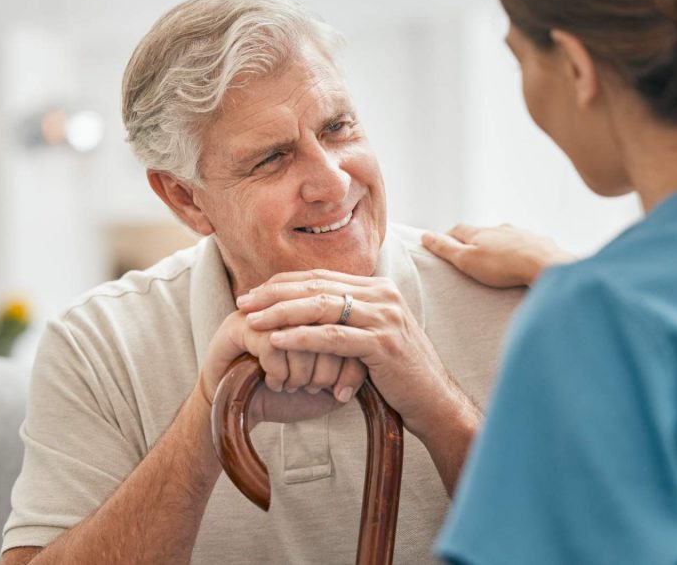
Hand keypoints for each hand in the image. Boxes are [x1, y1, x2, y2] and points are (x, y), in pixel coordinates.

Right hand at [197, 310, 366, 426]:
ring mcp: (264, 313)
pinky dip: (279, 371)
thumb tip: (372, 358)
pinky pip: (272, 345)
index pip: (347, 325)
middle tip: (320, 389)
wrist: (237, 414)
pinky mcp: (238, 327)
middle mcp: (290, 307)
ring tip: (297, 387)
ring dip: (302, 370)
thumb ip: (352, 369)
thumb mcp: (327, 387)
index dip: (348, 360)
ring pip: (301, 334)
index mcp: (316, 315)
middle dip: (327, 366)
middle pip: (327, 325)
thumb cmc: (287, 399)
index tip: (344, 390)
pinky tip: (278, 386)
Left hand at [236, 270, 471, 438]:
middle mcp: (383, 295)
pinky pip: (333, 336)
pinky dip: (301, 337)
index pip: (322, 277)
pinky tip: (277, 341)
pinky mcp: (383, 344)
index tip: (255, 293)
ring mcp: (385, 317)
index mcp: (379, 289)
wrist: (433, 399)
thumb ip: (350, 320)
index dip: (284, 283)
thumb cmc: (399, 373)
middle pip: (318, 286)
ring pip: (322, 307)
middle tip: (244, 302)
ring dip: (282, 313)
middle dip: (275, 294)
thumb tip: (309, 313)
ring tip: (253, 321)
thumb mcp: (373, 337)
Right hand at [421, 224, 574, 287]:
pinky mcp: (540, 244)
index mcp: (480, 232)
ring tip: (496, 260)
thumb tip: (424, 235)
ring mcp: (522, 234)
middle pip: (483, 232)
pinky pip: (526, 246)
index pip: (458, 230)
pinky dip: (520, 252)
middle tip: (469, 254)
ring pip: (506, 237)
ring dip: (499, 246)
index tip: (442, 245)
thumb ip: (445, 249)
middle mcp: (501, 229)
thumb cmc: (502, 266)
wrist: (543, 265)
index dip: (448, 237)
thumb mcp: (467, 260)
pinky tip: (523, 262)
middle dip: (475, 241)